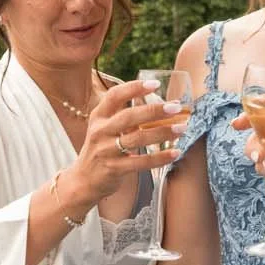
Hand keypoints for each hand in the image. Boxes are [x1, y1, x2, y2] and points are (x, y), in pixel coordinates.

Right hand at [64, 77, 185, 204]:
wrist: (83, 180)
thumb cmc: (101, 150)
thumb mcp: (105, 129)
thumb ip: (124, 117)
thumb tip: (160, 106)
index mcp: (98, 117)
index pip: (114, 96)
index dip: (134, 88)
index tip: (155, 84)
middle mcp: (100, 131)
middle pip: (128, 116)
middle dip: (154, 110)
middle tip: (176, 107)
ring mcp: (105, 151)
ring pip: (137, 138)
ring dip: (162, 132)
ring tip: (181, 129)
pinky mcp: (114, 169)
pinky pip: (141, 162)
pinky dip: (160, 158)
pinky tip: (175, 153)